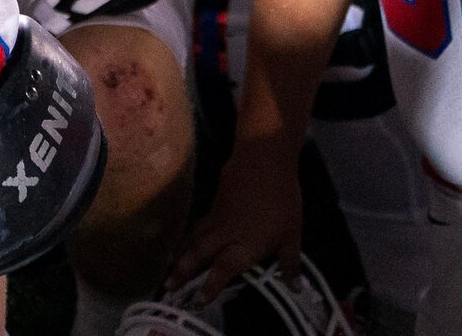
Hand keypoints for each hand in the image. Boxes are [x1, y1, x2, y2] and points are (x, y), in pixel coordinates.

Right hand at [170, 139, 302, 297]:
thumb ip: (290, 262)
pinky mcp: (213, 206)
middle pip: (199, 255)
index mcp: (245, 246)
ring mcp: (216, 219)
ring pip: (194, 240)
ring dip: (180, 255)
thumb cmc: (282, 200)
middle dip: (183, 272)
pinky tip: (183, 241)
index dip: (210, 286)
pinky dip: (186, 237)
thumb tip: (294, 287)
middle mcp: (225, 235)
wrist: (262, 161)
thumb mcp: (293, 234)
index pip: (223, 270)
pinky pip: (196, 227)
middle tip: (167, 286)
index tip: (198, 300)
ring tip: (167, 268)